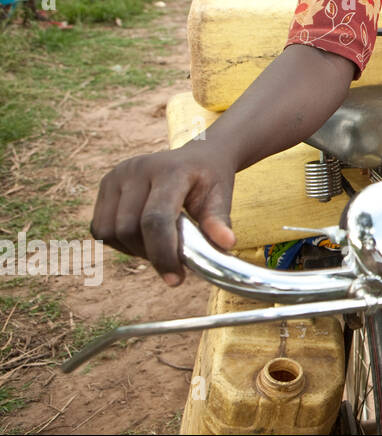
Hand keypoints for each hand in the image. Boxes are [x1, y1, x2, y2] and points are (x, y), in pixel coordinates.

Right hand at [91, 144, 237, 285]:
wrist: (198, 155)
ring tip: (160, 244)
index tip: (175, 279)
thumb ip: (218, 220)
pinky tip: (143, 236)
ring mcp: (117, 175)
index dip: (162, 254)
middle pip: (129, 229)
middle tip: (173, 259)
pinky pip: (101, 227)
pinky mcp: (105, 183)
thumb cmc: (210, 179)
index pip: (155, 219)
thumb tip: (226, 245)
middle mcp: (136, 169)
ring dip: (133, 249)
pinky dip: (119, 241)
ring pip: (111, 231)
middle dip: (150, 254)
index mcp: (169, 171)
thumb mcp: (221, 195)